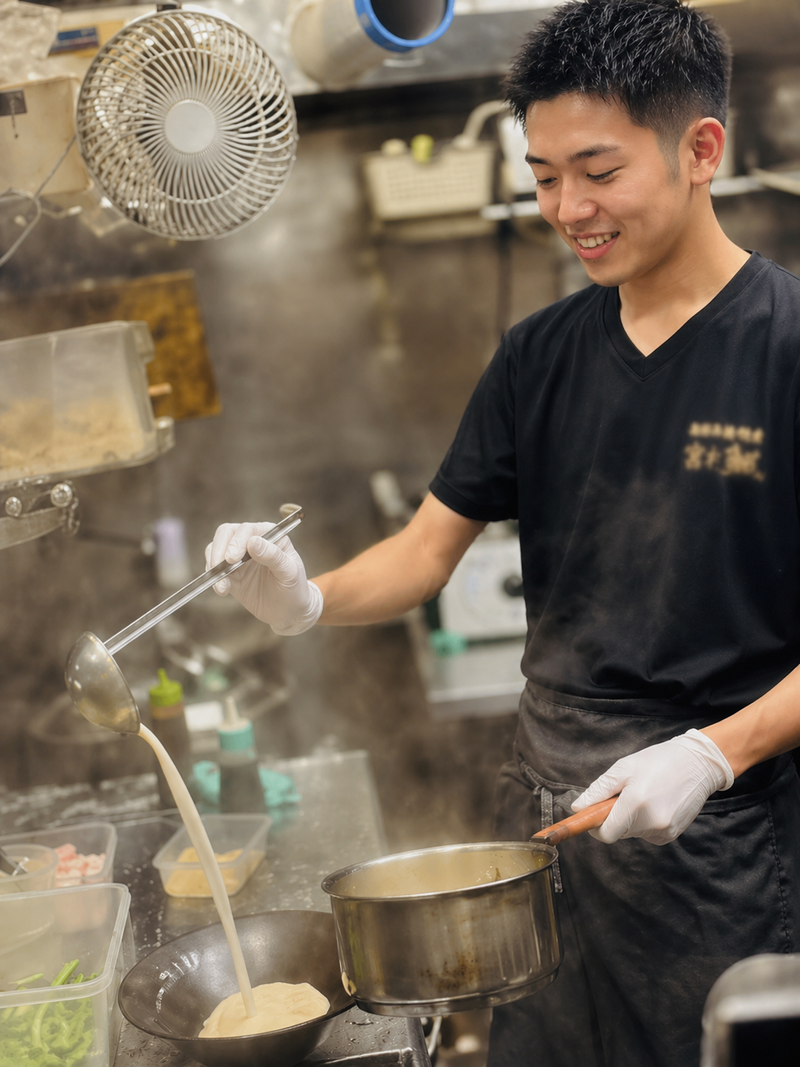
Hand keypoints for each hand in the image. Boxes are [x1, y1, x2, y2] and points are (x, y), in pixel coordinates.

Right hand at [205, 521, 322, 634]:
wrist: (290, 612)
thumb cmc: (295, 588)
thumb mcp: (289, 572)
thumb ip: (273, 556)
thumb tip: (253, 542)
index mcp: (270, 535)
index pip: (248, 529)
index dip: (237, 541)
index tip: (233, 558)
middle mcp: (253, 542)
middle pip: (226, 533)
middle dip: (220, 549)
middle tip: (221, 566)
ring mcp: (239, 557)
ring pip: (216, 549)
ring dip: (214, 564)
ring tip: (222, 585)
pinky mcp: (231, 574)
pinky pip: (215, 570)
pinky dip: (214, 578)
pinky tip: (222, 590)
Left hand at [571, 729, 733, 844]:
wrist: (698, 764)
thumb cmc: (659, 761)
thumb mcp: (624, 768)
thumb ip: (599, 791)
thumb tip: (578, 808)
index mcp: (635, 804)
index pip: (606, 834)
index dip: (595, 826)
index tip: (593, 815)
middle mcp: (651, 822)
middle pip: (619, 833)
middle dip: (614, 817)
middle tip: (624, 794)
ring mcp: (664, 831)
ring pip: (633, 833)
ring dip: (631, 819)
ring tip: (644, 795)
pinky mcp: (672, 834)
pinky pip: (648, 833)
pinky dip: (645, 822)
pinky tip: (656, 803)